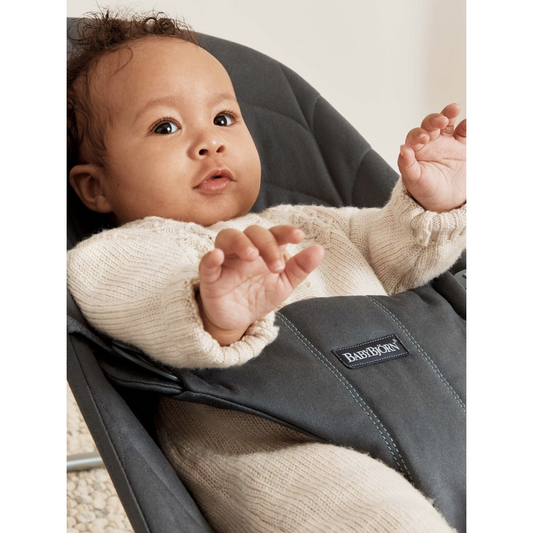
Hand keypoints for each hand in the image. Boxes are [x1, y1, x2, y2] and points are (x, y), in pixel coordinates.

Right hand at [197, 225, 324, 344]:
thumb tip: (320, 250)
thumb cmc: (260, 295)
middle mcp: (244, 249)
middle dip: (266, 244)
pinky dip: (210, 257)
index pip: (275, 233)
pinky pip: (206, 262)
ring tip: (252, 256)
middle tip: (276, 265)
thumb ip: (300, 268)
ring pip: (227, 237)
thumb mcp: (284, 284)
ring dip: (241, 242)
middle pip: (253, 232)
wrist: (237, 319)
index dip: (286, 231)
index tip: (299, 236)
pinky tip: (217, 256)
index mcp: (265, 249)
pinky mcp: (210, 275)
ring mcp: (226, 260)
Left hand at [398, 103, 465, 212]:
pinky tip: (468, 123)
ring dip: (449, 114)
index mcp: (415, 150)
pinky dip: (467, 125)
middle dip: (434, 120)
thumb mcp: (414, 181)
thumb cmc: (426, 192)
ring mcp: (447, 142)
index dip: (418, 134)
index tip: (424, 137)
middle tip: (441, 121)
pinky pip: (464, 131)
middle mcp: (430, 143)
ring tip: (454, 109)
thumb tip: (402, 148)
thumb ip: (407, 165)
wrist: (447, 203)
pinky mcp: (462, 145)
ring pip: (447, 122)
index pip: (415, 136)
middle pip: (430, 125)